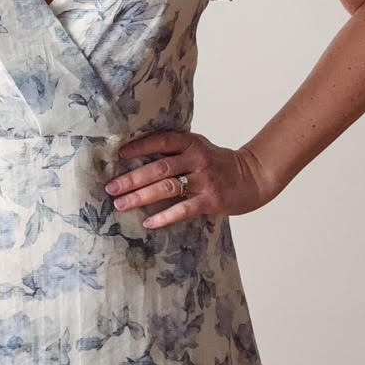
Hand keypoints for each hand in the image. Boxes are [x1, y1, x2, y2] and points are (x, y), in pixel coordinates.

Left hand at [104, 130, 272, 229]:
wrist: (254, 177)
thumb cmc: (219, 165)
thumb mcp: (199, 149)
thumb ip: (175, 152)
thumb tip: (137, 161)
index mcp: (191, 143)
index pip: (160, 141)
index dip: (139, 146)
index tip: (118, 155)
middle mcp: (196, 158)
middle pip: (159, 167)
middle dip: (132, 178)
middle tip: (111, 188)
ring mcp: (204, 179)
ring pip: (167, 187)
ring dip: (141, 197)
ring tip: (121, 205)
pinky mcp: (211, 200)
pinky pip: (183, 209)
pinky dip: (164, 217)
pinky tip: (149, 223)